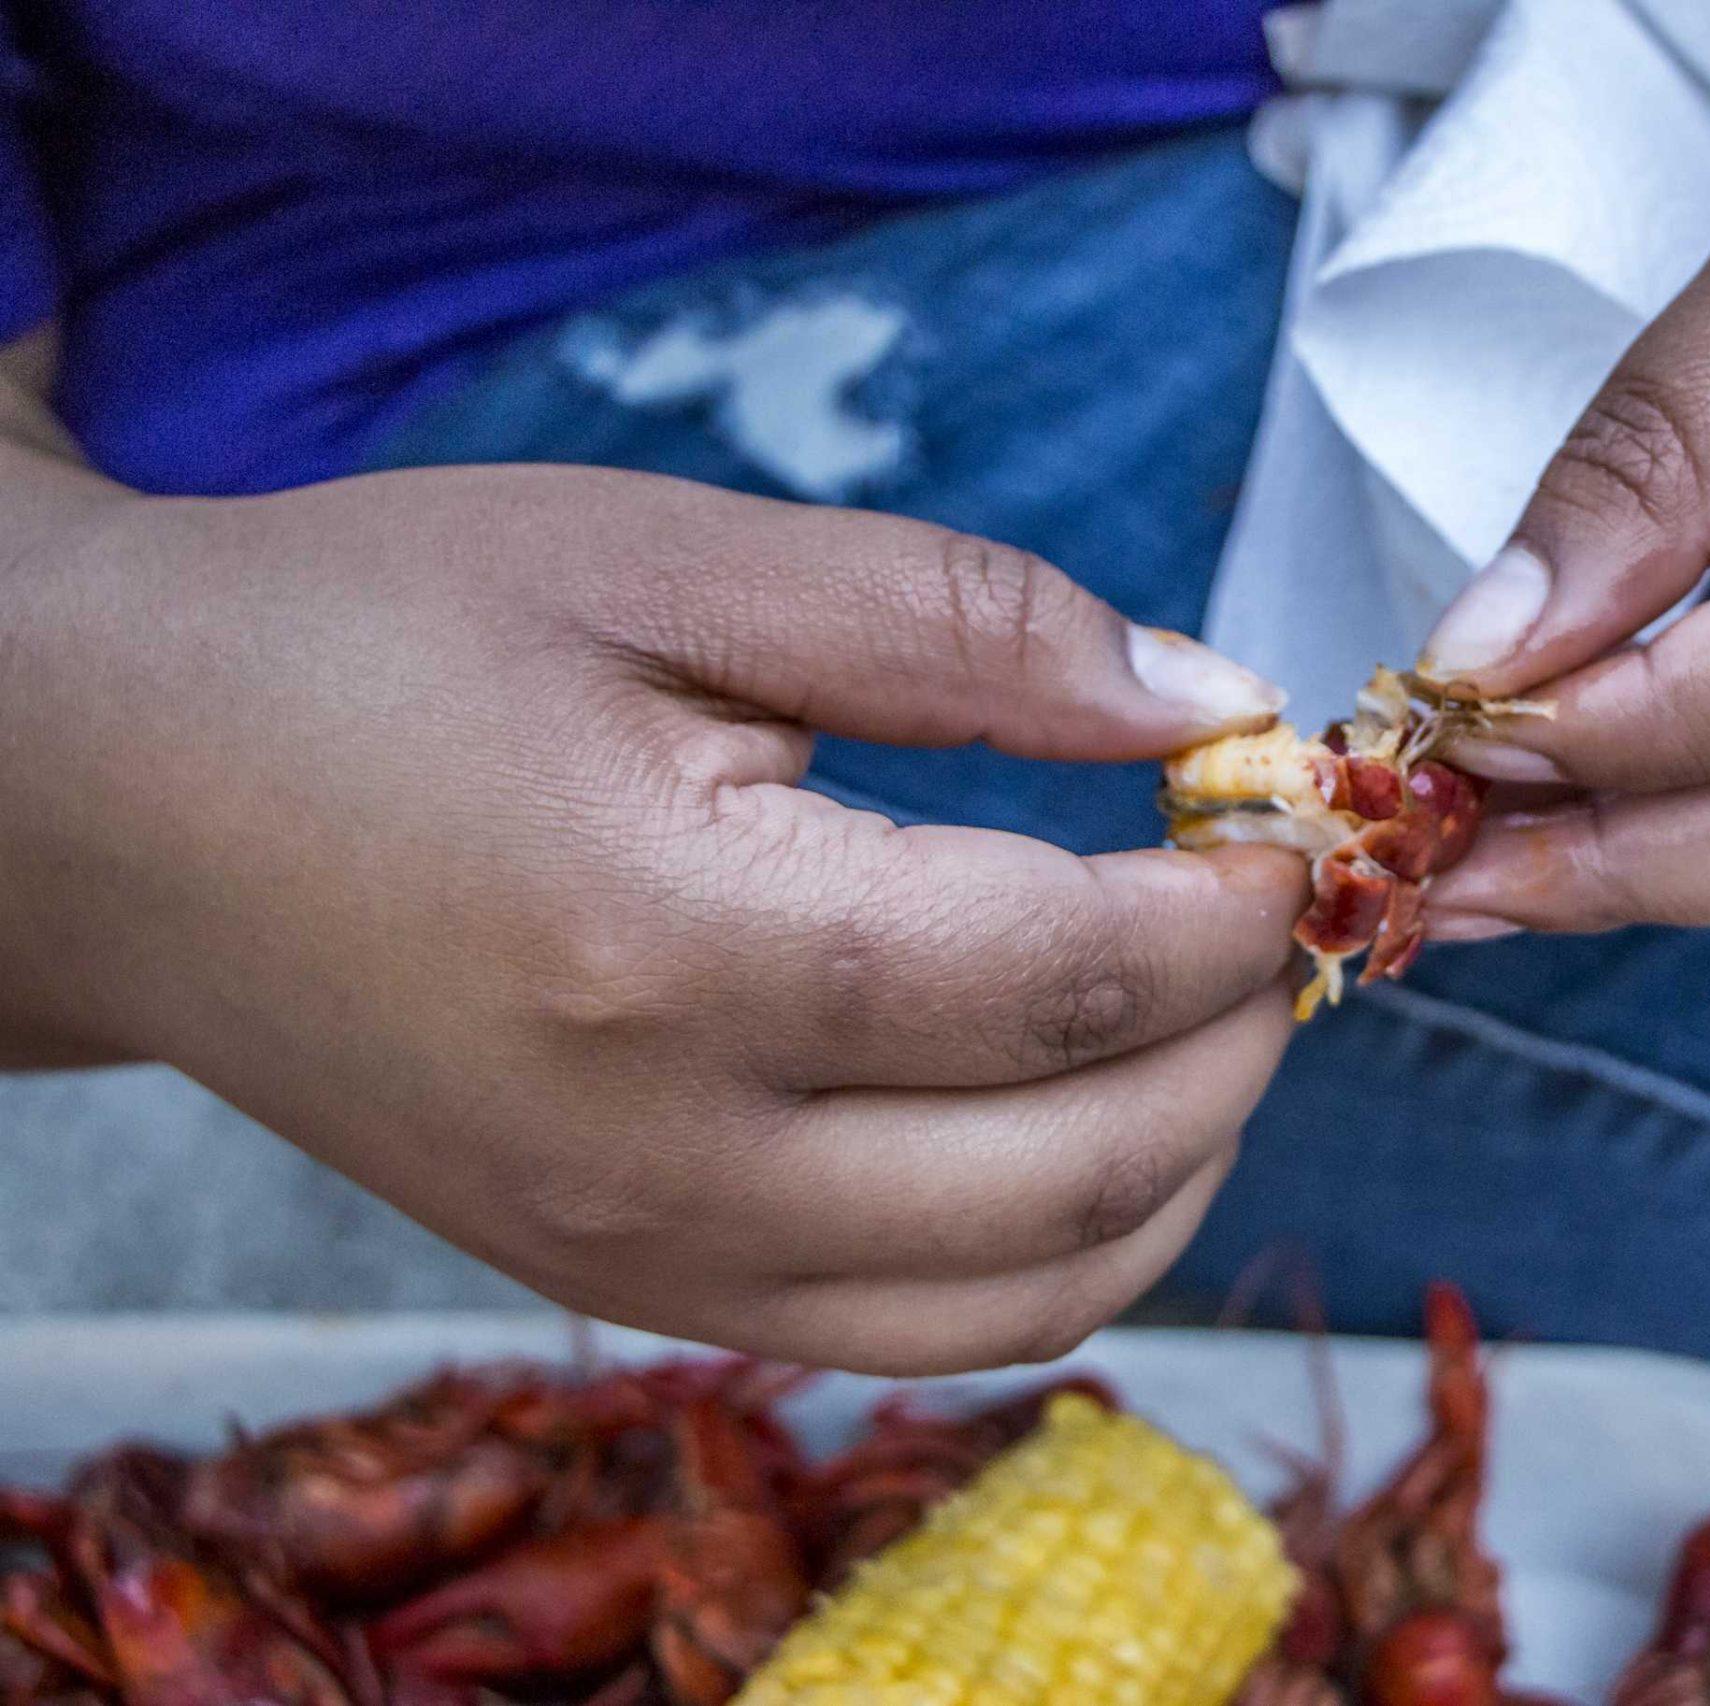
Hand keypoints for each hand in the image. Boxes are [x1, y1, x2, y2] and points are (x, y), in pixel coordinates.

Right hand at [0, 465, 1304, 1371]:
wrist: (116, 806)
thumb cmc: (372, 645)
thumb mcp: (662, 565)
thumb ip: (961, 626)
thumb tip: (1207, 701)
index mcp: (676, 949)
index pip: (1062, 979)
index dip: (1227, 909)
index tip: (1290, 824)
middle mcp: (664, 1161)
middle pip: (1078, 1169)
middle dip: (1239, 1045)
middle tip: (1278, 918)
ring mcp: (640, 1259)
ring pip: (1022, 1301)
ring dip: (1176, 1172)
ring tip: (1210, 1025)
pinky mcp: (624, 1290)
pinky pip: (911, 1334)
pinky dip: (1050, 1251)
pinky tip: (1081, 1122)